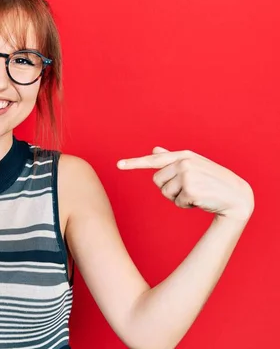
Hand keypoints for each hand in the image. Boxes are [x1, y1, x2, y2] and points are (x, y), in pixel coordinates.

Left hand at [117, 147, 253, 222]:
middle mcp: (184, 162)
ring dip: (178, 198)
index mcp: (183, 155)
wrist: (237, 196)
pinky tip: (200, 200)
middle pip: (157, 181)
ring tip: (196, 193)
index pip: (154, 160)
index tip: (118, 165)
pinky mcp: (191, 190)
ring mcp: (187, 175)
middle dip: (169, 188)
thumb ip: (172, 159)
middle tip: (190, 188)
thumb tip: (154, 150)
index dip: (134, 163)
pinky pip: (176, 202)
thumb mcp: (193, 166)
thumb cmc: (212, 181)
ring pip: (165, 193)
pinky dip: (186, 205)